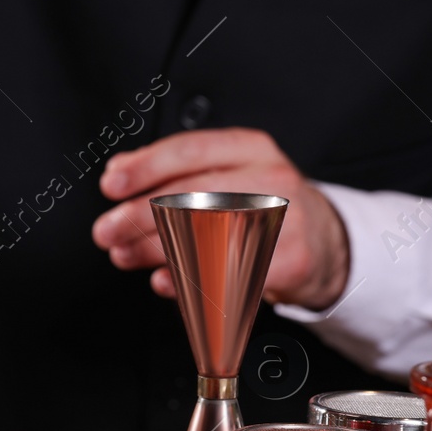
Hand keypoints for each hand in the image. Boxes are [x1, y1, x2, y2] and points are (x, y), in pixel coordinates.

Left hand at [90, 128, 349, 309]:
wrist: (325, 240)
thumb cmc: (263, 202)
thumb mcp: (224, 170)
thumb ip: (169, 168)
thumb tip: (119, 169)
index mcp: (250, 149)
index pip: (189, 152)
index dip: (144, 168)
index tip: (111, 185)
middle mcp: (272, 179)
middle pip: (194, 196)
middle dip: (139, 215)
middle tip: (107, 231)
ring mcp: (285, 221)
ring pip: (206, 238)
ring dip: (154, 250)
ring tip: (124, 255)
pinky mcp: (290, 262)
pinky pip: (228, 276)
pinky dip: (187, 281)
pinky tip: (162, 280)